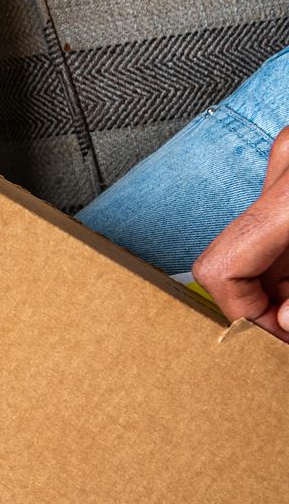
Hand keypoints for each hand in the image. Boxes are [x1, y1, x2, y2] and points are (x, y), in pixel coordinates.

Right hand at [196, 127, 288, 339]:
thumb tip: (282, 324)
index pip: (222, 269)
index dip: (241, 317)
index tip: (269, 340)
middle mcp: (280, 171)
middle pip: (233, 259)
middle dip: (258, 303)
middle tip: (286, 329)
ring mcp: (287, 163)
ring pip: (251, 245)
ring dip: (271, 286)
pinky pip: (270, 226)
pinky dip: (283, 264)